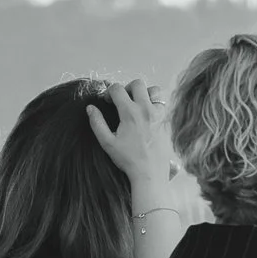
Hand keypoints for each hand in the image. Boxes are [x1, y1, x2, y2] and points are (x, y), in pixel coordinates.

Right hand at [87, 79, 184, 208]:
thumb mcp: (107, 143)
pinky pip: (163, 103)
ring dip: (144, 93)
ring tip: (137, 104)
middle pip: (137, 84)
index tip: (107, 101)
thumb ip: (97, 123)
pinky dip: (155, 103)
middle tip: (122, 100)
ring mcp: (159, 115)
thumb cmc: (128, 160)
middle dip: (126, 88)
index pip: (117, 89)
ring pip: (154, 90)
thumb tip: (90, 108)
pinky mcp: (166, 121)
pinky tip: (147, 114)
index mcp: (130, 113)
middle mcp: (146, 110)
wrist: (150, 173)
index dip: (108, 92)